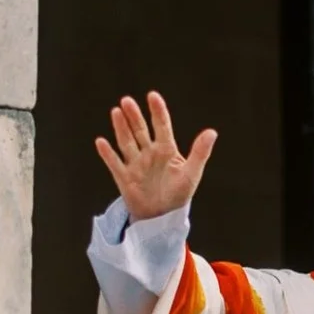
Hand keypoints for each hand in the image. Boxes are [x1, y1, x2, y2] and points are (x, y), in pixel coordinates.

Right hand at [95, 92, 216, 221]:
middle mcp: (149, 153)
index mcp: (166, 150)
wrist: (163, 218)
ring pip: (126, 142)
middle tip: (127, 100)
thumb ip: (200, 152)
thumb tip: (212, 132)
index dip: (157, 111)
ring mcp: (136, 164)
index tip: (152, 96)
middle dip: (134, 116)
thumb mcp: (192, 173)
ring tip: (116, 111)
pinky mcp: (125, 178)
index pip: (161, 126)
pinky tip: (101, 142)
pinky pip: (115, 164)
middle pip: (140, 130)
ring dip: (121, 128)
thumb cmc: (179, 194)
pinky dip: (107, 154)